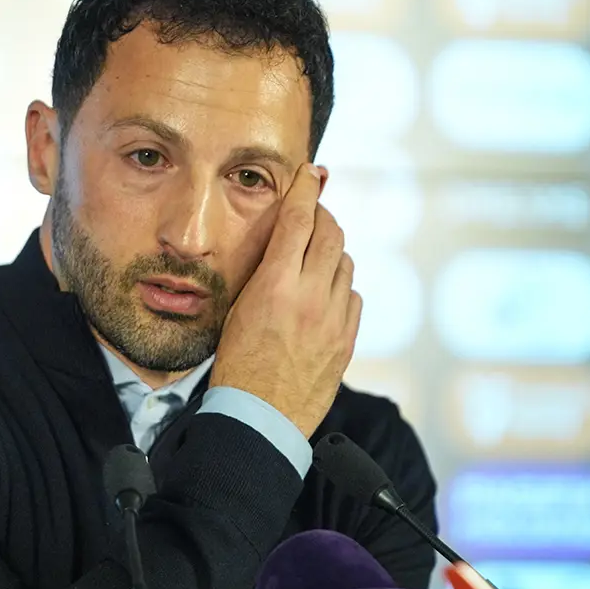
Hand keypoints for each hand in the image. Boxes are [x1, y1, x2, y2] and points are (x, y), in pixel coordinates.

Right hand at [211, 163, 362, 438]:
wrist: (259, 416)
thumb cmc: (237, 365)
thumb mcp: (238, 309)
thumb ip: (264, 273)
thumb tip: (283, 242)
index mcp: (276, 285)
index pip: (298, 219)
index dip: (306, 189)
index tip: (311, 173)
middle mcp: (310, 296)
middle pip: (331, 233)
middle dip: (323, 216)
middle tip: (313, 213)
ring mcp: (334, 318)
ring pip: (345, 263)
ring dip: (331, 253)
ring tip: (314, 260)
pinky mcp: (347, 338)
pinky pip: (352, 295)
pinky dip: (340, 287)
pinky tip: (324, 296)